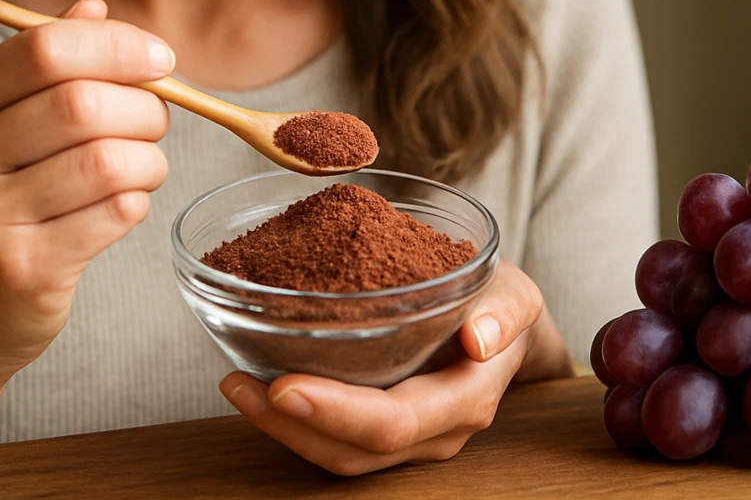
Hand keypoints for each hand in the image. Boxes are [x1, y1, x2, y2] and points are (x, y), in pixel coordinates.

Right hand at [0, 0, 173, 383]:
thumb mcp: (4, 126)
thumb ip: (48, 64)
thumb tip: (96, 6)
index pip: (45, 48)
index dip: (117, 46)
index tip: (160, 59)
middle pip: (83, 104)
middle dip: (144, 107)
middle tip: (154, 123)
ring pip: (107, 161)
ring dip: (148, 159)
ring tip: (143, 166)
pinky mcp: (23, 269)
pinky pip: (115, 213)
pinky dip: (137, 200)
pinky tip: (123, 204)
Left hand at [219, 260, 573, 475]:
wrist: (504, 328)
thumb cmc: (500, 304)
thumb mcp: (514, 294)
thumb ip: (505, 313)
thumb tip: (479, 338)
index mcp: (466, 398)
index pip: (394, 422)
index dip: (336, 412)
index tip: (284, 385)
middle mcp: (437, 431)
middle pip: (356, 451)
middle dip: (291, 427)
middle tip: (238, 385)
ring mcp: (410, 440)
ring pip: (340, 456)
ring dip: (282, 429)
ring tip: (236, 385)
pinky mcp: (385, 432)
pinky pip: (336, 442)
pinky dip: (293, 422)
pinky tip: (259, 387)